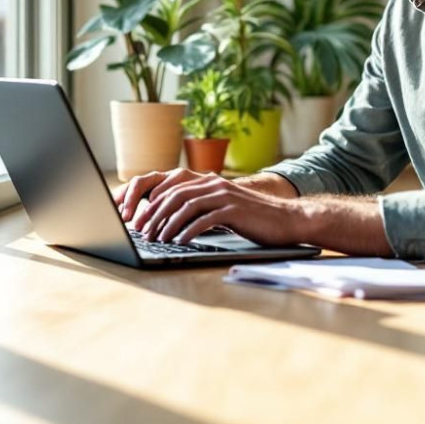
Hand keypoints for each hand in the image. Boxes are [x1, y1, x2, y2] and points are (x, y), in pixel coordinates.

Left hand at [129, 172, 310, 246]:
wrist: (286, 219)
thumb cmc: (252, 218)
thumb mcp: (222, 208)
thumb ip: (200, 208)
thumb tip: (171, 221)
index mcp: (208, 181)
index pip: (171, 187)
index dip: (151, 202)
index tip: (138, 217)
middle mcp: (214, 184)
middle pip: (174, 196)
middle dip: (154, 213)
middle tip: (141, 231)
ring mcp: (224, 196)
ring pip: (186, 206)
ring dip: (167, 224)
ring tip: (156, 239)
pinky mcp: (233, 210)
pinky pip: (204, 219)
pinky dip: (188, 231)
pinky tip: (179, 242)